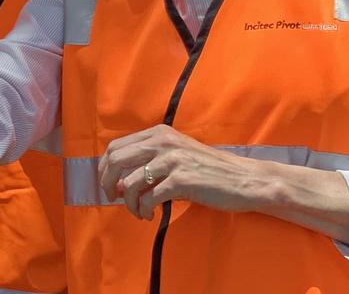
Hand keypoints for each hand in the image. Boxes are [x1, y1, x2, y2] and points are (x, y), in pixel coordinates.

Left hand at [98, 125, 269, 220]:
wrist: (243, 180)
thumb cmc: (209, 170)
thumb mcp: (177, 154)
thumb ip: (151, 158)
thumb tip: (118, 178)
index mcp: (158, 133)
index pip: (116, 147)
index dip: (104, 168)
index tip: (109, 185)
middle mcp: (162, 142)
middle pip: (115, 161)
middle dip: (108, 183)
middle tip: (114, 199)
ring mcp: (172, 160)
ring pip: (129, 183)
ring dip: (128, 203)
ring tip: (138, 212)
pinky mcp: (181, 180)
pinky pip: (147, 198)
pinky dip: (143, 210)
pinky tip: (150, 215)